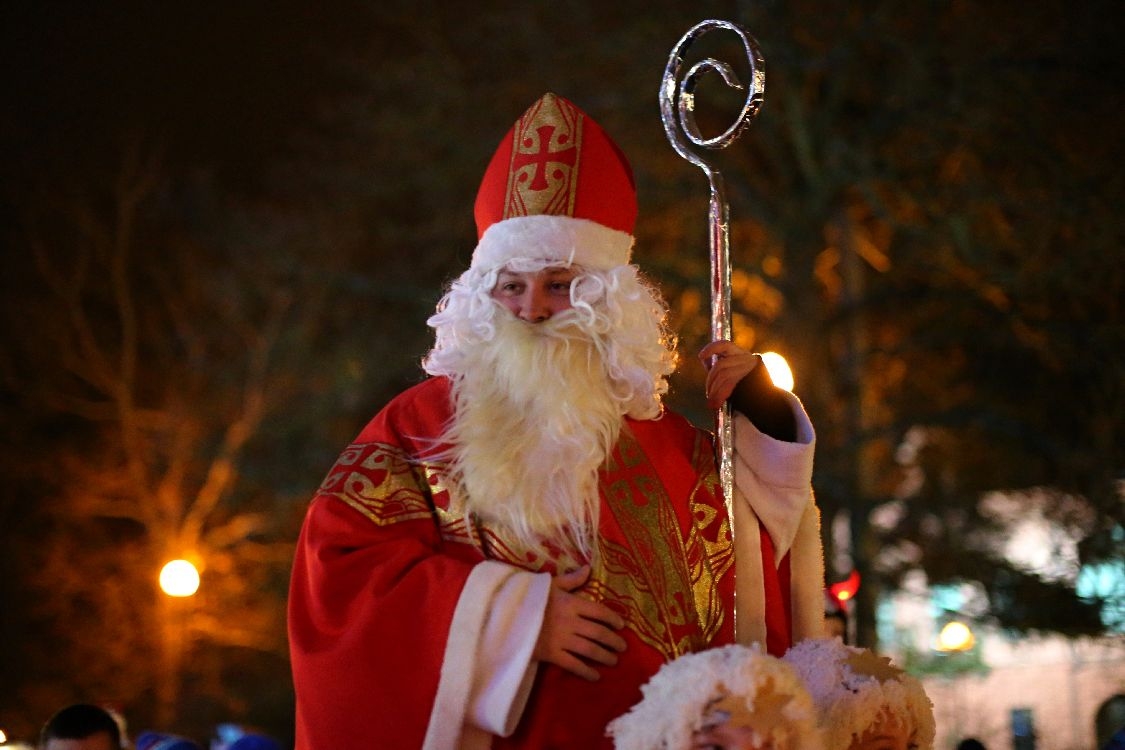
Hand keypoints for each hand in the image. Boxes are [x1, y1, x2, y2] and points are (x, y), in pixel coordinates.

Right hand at [533, 565, 627, 680]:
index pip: (599, 611)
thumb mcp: (549, 584)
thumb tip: (588, 569)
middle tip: (622, 647)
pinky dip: (586, 671)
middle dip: (613, 641)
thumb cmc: (528, 597)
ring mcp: (561, 639)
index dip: (613, 619)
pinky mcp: (551, 654)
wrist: (505, 616)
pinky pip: (573, 665)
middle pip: (598, 633)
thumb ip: (571, 579)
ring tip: (613, 660)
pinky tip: (595, 676)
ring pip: (589, 650)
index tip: (621, 625)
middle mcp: (569, 622)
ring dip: (604, 656)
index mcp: (570, 603)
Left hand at [699, 340, 759, 410]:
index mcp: (744, 355)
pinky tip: (716, 404)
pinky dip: (719, 395)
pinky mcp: (753, 378)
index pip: (725, 345)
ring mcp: (752, 367)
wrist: (771, 405)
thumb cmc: (751, 393)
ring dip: (714, 391)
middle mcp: (749, 358)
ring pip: (724, 375)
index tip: (700, 356)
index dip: (711, 348)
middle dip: (710, 381)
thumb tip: (705, 360)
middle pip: (721, 365)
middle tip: (708, 395)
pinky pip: (729, 384)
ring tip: (712, 403)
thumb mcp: (735, 376)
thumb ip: (722, 367)